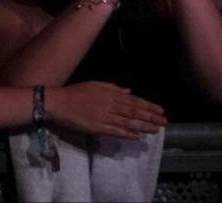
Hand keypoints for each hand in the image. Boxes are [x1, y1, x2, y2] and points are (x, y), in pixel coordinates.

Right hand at [48, 81, 165, 138]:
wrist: (57, 102)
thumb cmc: (74, 92)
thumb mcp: (94, 85)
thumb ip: (112, 88)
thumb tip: (129, 91)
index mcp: (109, 94)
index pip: (133, 101)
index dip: (148, 106)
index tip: (160, 110)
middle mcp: (109, 105)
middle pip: (133, 111)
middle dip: (150, 116)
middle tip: (165, 122)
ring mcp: (104, 117)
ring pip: (127, 122)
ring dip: (143, 126)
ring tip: (156, 130)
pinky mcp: (97, 127)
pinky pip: (115, 131)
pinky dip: (127, 134)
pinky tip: (137, 136)